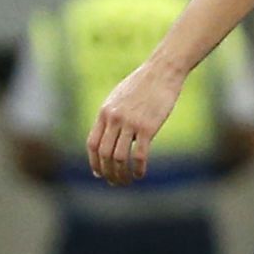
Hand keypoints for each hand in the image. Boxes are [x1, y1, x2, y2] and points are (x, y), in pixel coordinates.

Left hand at [87, 63, 182, 184]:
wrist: (161, 71)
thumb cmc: (141, 85)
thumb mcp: (118, 98)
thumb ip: (111, 116)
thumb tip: (107, 137)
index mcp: (105, 112)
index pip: (92, 144)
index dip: (94, 162)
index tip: (99, 173)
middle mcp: (114, 118)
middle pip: (104, 154)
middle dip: (108, 173)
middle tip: (115, 182)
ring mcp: (130, 123)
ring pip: (119, 158)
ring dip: (122, 174)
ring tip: (127, 181)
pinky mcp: (147, 127)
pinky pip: (139, 155)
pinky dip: (138, 169)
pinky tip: (141, 174)